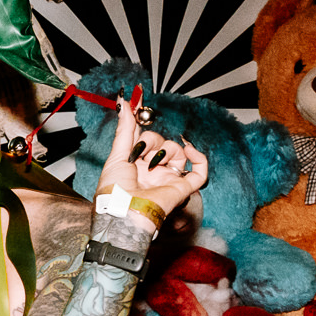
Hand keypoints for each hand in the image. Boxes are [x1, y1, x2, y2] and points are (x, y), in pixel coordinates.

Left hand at [95, 91, 207, 226]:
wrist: (123, 210)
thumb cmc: (115, 190)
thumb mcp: (117, 154)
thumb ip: (125, 130)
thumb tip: (125, 105)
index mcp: (135, 165)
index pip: (145, 139)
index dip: (144, 126)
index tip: (140, 104)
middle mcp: (152, 171)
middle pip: (162, 143)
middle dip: (151, 141)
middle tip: (140, 151)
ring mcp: (168, 179)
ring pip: (178, 153)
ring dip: (167, 150)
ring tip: (153, 161)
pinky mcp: (182, 188)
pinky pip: (200, 171)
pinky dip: (199, 158)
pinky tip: (188, 149)